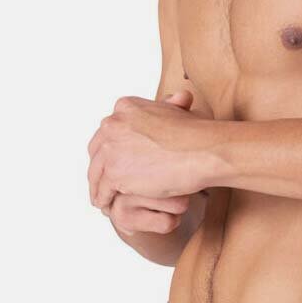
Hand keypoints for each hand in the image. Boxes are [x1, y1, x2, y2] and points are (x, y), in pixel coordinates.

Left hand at [101, 91, 201, 233]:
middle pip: (97, 151)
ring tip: (102, 198)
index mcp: (125, 107)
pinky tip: (107, 206)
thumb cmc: (198, 134)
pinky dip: (103, 199)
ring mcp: (111, 149)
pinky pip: (102, 190)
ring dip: (98, 186)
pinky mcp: (115, 173)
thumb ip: (169, 106)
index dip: (110, 149)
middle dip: (100, 167)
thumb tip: (177, 97)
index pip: (107, 131)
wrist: (204, 151)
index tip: (114, 161)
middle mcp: (112, 124)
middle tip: (103, 182)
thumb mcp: (178, 109)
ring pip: (96, 172)